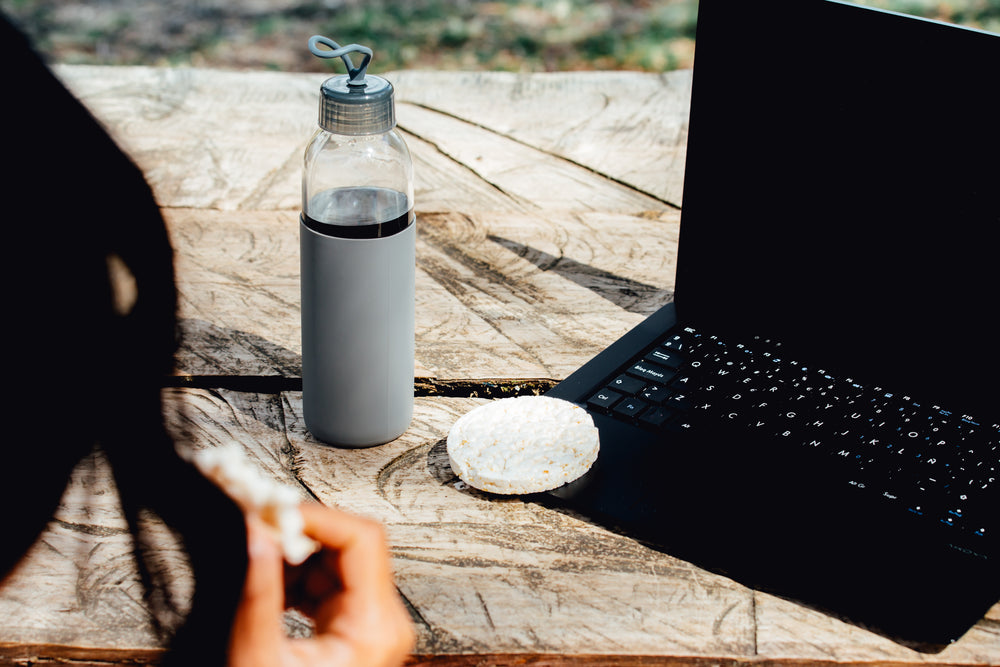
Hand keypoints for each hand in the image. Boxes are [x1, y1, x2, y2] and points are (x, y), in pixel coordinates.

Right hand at [227, 503, 414, 666]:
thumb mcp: (259, 659)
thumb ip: (259, 593)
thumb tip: (256, 533)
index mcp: (376, 627)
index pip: (362, 540)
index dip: (316, 517)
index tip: (272, 511)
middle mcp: (383, 621)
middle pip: (351, 546)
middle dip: (301, 533)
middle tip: (255, 526)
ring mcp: (371, 626)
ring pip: (337, 562)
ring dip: (293, 555)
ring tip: (254, 562)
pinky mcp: (353, 631)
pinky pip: (328, 585)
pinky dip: (295, 578)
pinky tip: (266, 586)